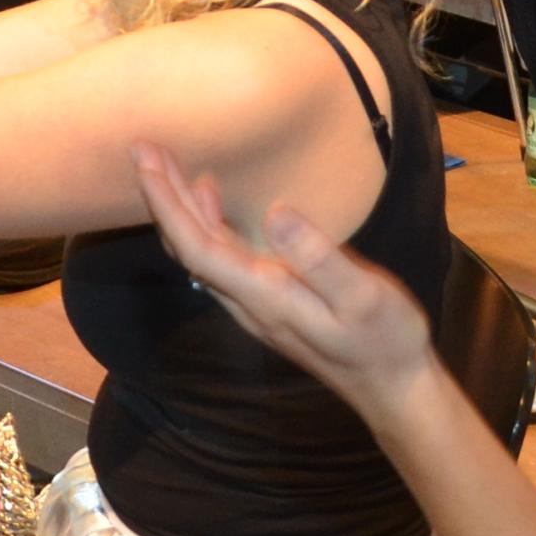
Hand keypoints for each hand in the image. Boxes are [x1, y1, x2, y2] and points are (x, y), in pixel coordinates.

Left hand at [129, 143, 439, 417]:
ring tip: (165, 163)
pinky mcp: (270, 299)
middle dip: (164, 196)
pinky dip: (206, 220)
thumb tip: (275, 212)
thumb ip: (319, 257)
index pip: (198, 246)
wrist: (392, 387)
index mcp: (264, 295)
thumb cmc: (384, 340)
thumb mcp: (363, 296)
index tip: (147, 161)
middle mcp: (249, 300)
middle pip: (189, 245)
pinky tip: (210, 196)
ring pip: (201, 250)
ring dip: (180, 206)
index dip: (168, 203)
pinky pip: (220, 256)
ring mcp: (256, 302)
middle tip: (143, 147)